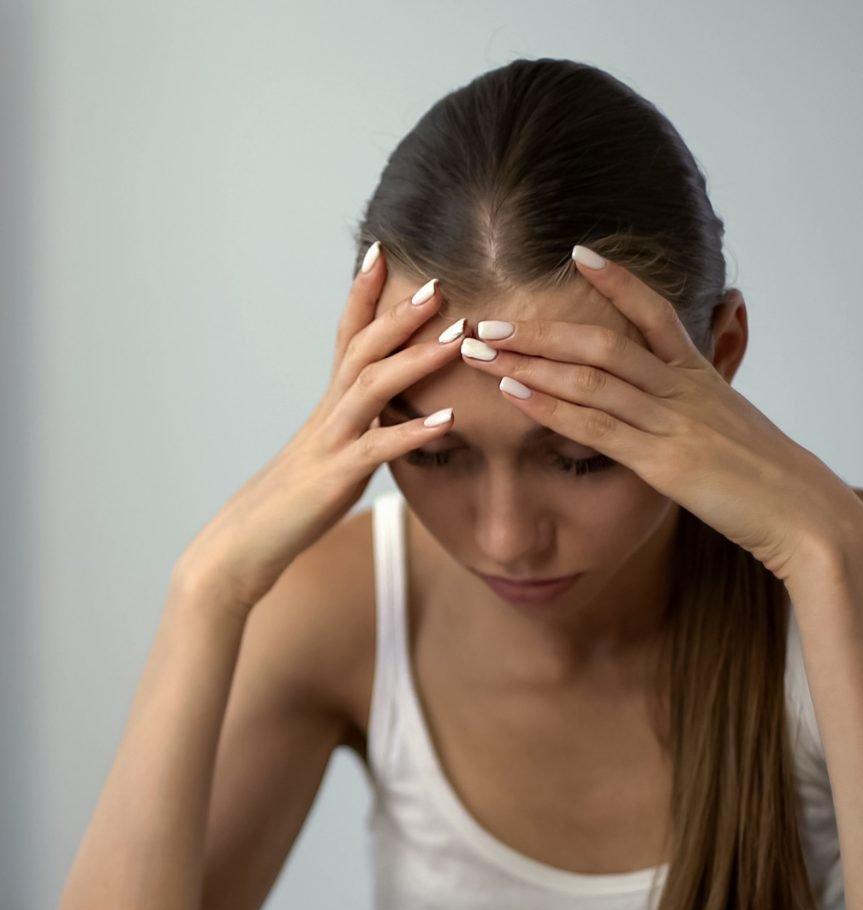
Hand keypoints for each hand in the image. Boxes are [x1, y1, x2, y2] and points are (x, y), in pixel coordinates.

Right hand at [174, 251, 466, 614]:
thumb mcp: (330, 457)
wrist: (246, 544)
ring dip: (416, 358)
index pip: (345, 336)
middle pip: (362, 347)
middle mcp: (328, 414)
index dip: (362, 294)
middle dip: (399, 313)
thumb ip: (358, 431)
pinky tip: (449, 420)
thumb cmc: (291, 505)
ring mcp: (330, 442)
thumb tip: (389, 417)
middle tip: (439, 283)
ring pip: (371, 387)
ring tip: (456, 338)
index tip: (383, 252)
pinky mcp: (335, 477)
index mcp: (328, 406)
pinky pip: (378, 448)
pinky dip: (414, 432)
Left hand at [460, 248, 862, 584]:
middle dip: (539, 328)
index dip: (616, 280)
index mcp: (702, 378)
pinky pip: (595, 426)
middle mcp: (683, 389)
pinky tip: (511, 394)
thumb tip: (692, 408)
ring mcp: (672, 422)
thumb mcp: (737, 435)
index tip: (577, 252)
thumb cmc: (772, 483)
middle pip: (603, 340)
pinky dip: (548, 406)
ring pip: (590, 376)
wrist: (806, 515)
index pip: (656, 313)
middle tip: (485, 318)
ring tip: (479, 348)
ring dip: (528, 361)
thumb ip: (705, 414)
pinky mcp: (662, 461)